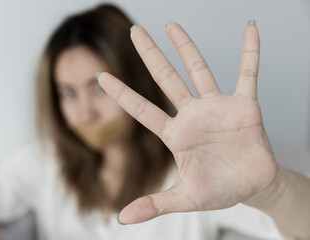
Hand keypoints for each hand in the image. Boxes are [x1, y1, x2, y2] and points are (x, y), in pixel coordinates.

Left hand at [97, 22, 278, 223]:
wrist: (253, 187)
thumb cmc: (218, 190)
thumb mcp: (185, 198)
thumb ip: (155, 204)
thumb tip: (122, 219)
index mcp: (175, 135)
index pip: (142, 110)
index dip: (122, 94)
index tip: (101, 77)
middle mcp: (192, 115)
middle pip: (166, 80)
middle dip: (151, 55)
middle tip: (135, 30)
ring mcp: (217, 108)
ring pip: (199, 70)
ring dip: (186, 47)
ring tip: (172, 24)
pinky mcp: (244, 106)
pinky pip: (248, 74)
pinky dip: (250, 53)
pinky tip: (250, 30)